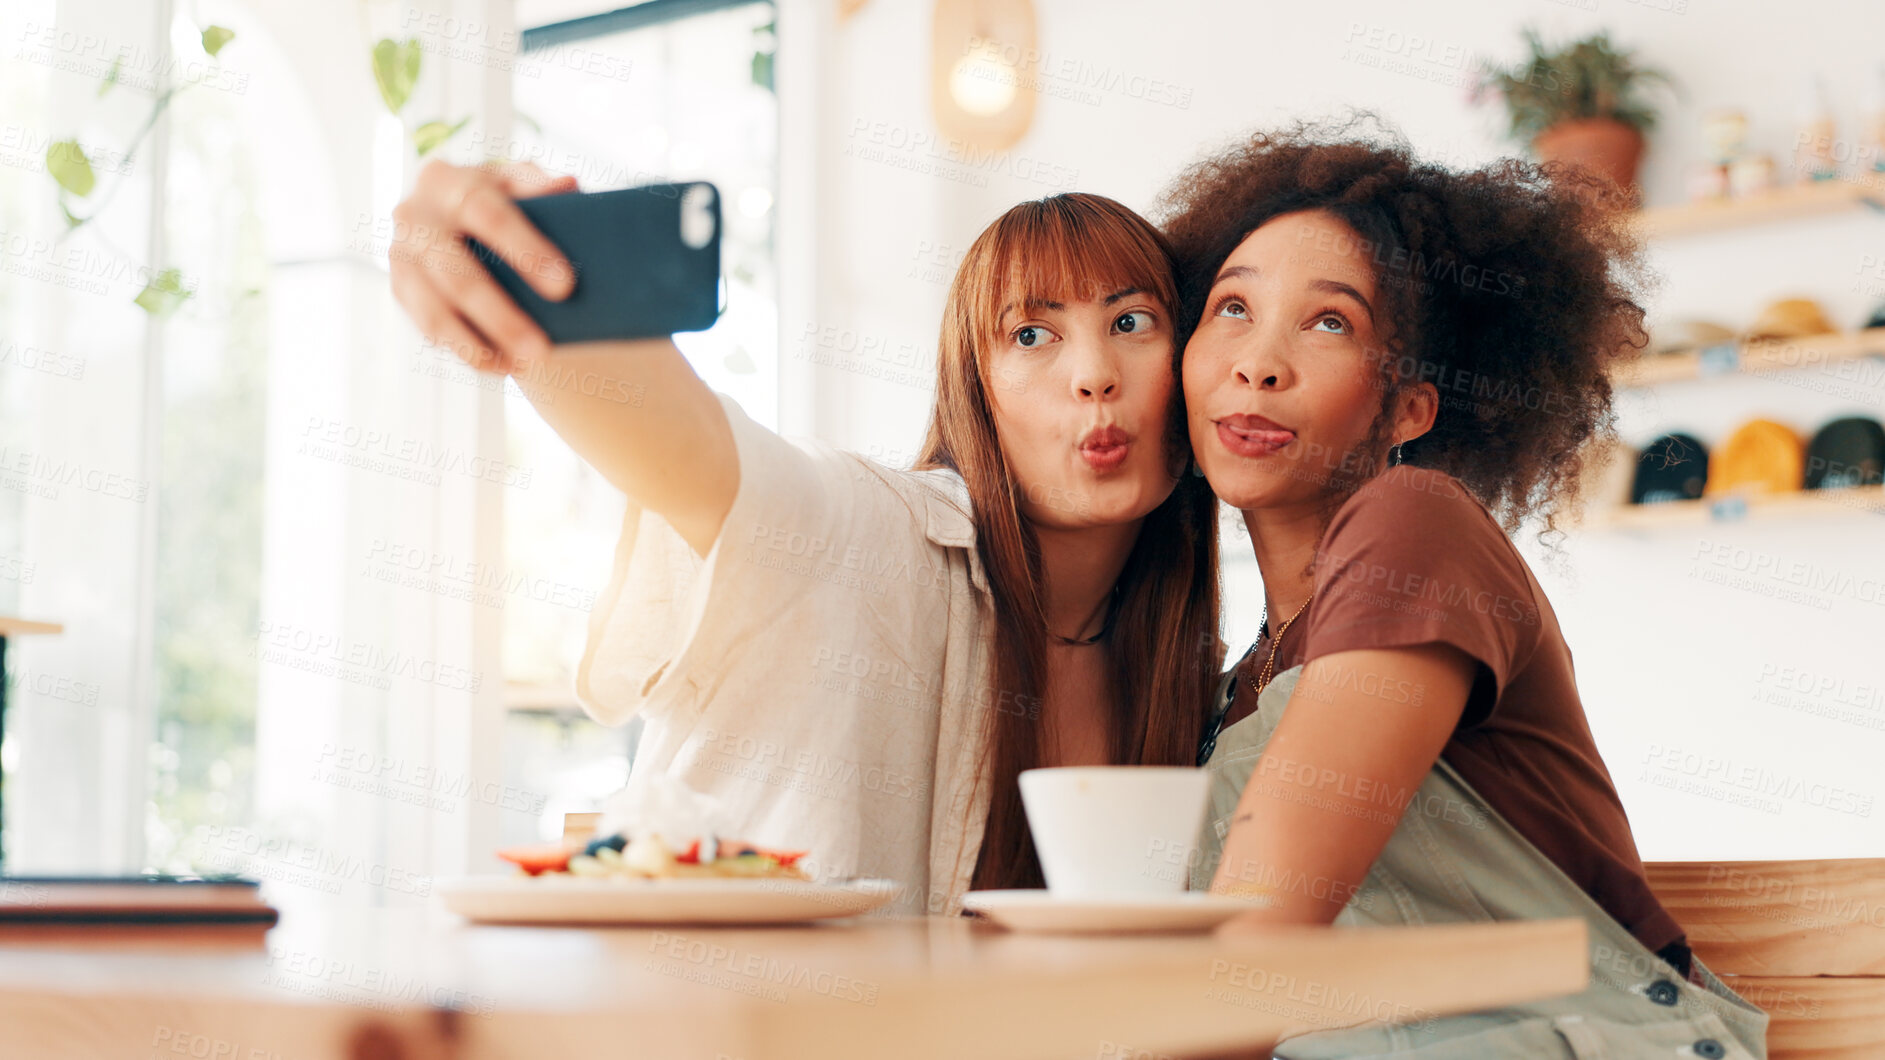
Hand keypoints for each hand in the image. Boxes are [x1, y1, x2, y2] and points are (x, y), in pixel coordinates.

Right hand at [388, 159, 578, 374]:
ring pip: (436, 311)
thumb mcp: (520, 184)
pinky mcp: (401, 291)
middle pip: (455, 272)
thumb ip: (541, 187)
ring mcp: (401, 257)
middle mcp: (413, 216)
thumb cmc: (503, 199)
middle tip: (544, 349)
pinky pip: (432, 331)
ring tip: (527, 366)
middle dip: (500, 314)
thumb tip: (565, 186)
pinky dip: (470, 352)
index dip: (523, 248)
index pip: (483, 211)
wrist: (462, 220)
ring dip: (481, 346)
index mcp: (444, 180)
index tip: (565, 286)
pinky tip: (505, 367)